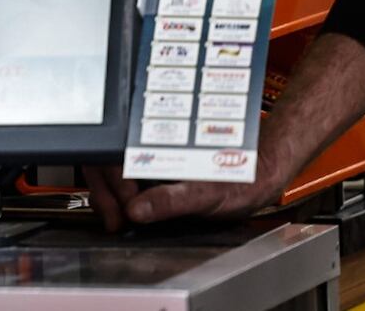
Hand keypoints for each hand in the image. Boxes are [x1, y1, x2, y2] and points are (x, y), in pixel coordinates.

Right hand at [82, 157, 284, 232]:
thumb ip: (173, 200)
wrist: (261, 172)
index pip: (111, 159)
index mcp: (154, 141)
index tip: (122, 214)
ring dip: (108, 192)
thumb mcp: (207, 194)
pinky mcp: (151, 161)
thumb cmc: (241, 177)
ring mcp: (148, 150)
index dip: (109, 189)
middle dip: (104, 194)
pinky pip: (123, 171)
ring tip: (119, 217)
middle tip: (116, 222)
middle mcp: (147, 141)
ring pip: (109, 164)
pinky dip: (119, 190)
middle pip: (103, 160)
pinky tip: (129, 206)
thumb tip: (137, 209)